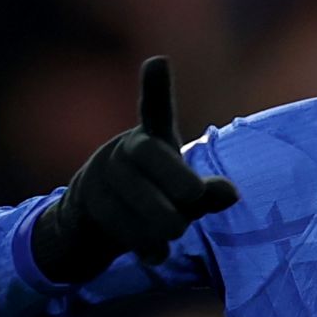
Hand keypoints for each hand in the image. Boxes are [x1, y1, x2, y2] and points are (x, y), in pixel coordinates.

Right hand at [30, 56, 238, 282]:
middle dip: (173, 178)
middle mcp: (123, 151)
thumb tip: (231, 193)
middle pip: (147, 155)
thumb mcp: (183, 196)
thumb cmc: (152, 201)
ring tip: (173, 234)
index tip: (157, 62)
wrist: (93, 224)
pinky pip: (114, 222)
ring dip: (156, 217)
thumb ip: (207, 194)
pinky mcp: (85, 204)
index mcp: (151, 140)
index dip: (155, 87)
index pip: (154, 110)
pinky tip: (157, 255)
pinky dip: (140, 242)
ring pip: (130, 192)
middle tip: (194, 199)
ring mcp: (100, 176)